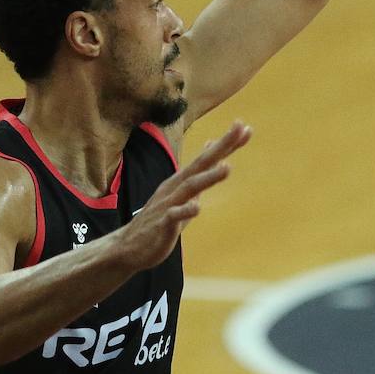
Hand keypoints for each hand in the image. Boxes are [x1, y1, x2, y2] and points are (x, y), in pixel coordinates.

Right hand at [111, 121, 252, 270]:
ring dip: (208, 177)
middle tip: (240, 129)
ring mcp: (168, 204)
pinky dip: (185, 211)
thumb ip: (199, 173)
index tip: (245, 127)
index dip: (226, 143)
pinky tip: (197, 208)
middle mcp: (175, 187)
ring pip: (190, 188)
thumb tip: (211, 150)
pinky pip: (174, 216)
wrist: (129, 246)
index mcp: (182, 180)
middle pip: (200, 164)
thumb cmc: (161, 218)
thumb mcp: (183, 192)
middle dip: (221, 147)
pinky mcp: (162, 224)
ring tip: (227, 167)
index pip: (207, 158)